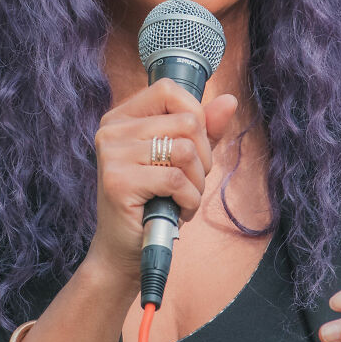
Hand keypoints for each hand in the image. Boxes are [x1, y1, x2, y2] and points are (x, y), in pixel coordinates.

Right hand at [85, 78, 237, 288]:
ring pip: (184, 150)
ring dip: (196, 182)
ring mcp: (111, 154)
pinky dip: (189, 199)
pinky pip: (176, 178)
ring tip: (182, 197)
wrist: (125, 251)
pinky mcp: (118, 181)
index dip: (196, 115)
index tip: (195, 146)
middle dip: (203, 158)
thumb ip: (204, 129)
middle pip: (186, 122)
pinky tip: (177, 210)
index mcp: (122, 117)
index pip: (168, 90)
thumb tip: (229, 100)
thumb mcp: (182, 160)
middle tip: (189, 182)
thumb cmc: (155, 202)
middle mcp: (111, 130)